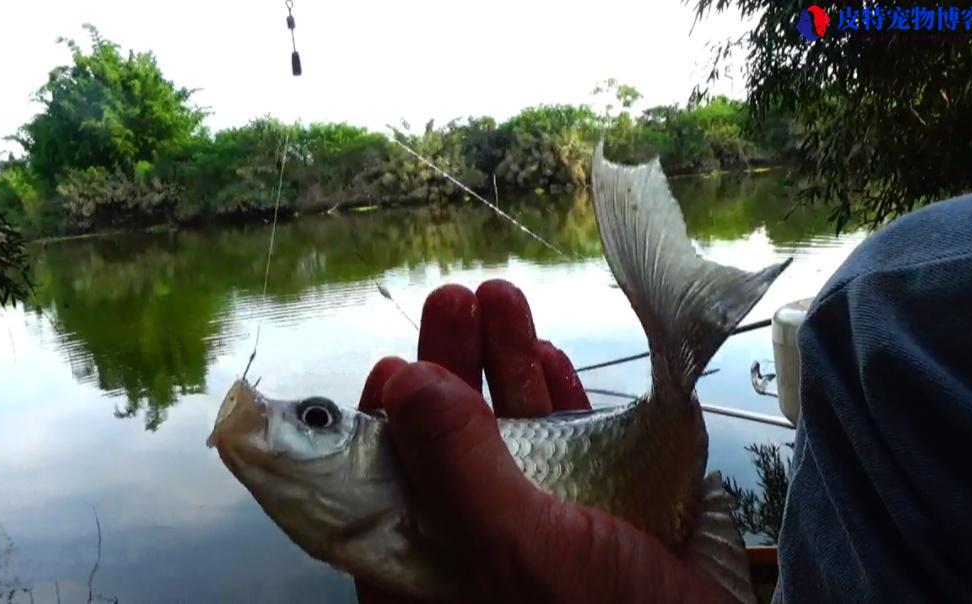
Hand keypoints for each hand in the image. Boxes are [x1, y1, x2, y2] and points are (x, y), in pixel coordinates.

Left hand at [355, 280, 729, 602]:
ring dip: (506, 364)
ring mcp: (534, 530)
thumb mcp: (516, 546)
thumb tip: (406, 382)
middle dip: (451, 366)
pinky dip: (559, 398)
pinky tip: (549, 357)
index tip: (394, 364)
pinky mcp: (591, 515)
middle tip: (454, 300)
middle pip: (445, 445)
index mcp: (426, 571)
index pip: (380, 488)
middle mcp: (471, 549)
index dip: (384, 421)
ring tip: (504, 299)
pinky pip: (565, 446)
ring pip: (507, 435)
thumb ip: (457, 467)